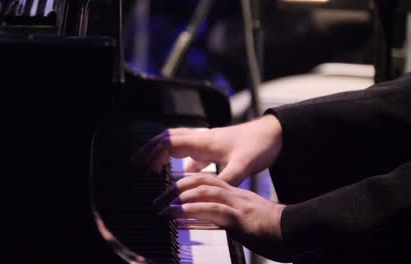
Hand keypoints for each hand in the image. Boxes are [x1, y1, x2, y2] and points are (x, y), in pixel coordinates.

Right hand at [133, 114, 282, 185]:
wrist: (275, 133)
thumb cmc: (260, 145)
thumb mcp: (245, 164)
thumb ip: (228, 178)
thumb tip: (213, 194)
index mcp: (204, 141)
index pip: (170, 142)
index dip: (153, 154)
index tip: (144, 169)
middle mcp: (202, 139)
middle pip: (167, 139)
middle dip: (149, 150)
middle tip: (136, 165)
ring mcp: (207, 142)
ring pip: (177, 143)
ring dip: (162, 152)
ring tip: (151, 167)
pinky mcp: (214, 147)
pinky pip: (191, 151)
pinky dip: (180, 160)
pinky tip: (183, 172)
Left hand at [154, 173, 287, 260]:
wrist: (299, 230)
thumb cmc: (276, 228)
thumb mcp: (249, 217)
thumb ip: (230, 214)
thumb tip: (211, 219)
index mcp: (236, 193)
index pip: (206, 181)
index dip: (185, 184)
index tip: (169, 194)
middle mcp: (235, 195)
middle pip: (200, 182)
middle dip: (175, 190)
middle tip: (158, 202)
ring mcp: (238, 205)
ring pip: (204, 193)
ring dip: (179, 201)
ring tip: (162, 209)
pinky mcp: (241, 219)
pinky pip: (214, 211)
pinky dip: (193, 213)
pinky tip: (179, 217)